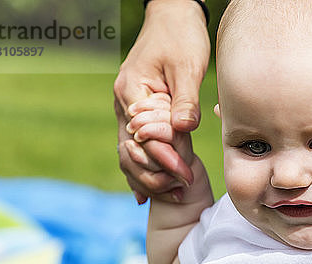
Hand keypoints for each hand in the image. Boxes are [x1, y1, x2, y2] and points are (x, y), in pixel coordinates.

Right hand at [113, 0, 209, 203]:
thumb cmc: (180, 38)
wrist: (172, 19)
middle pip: (132, 151)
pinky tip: (147, 194)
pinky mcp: (138, 116)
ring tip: (172, 195)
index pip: (144, 136)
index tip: (185, 176)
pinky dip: (142, 169)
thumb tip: (182, 130)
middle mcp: (124, 105)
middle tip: (181, 192)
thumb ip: (185, 100)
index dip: (164, 159)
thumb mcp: (187, 66)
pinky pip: (135, 147)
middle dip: (155, 174)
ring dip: (148, 177)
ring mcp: (127, 111)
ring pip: (130, 153)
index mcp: (132, 92)